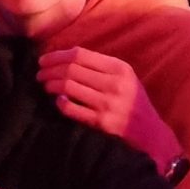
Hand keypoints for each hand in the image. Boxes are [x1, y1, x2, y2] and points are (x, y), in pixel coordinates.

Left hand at [36, 44, 177, 166]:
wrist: (150, 133)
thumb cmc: (132, 102)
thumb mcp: (124, 78)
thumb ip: (101, 67)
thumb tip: (65, 57)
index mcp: (119, 68)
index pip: (80, 55)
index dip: (57, 56)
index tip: (44, 60)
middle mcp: (114, 84)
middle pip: (71, 69)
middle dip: (50, 70)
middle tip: (40, 74)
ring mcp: (108, 104)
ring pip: (68, 87)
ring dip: (51, 85)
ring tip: (45, 86)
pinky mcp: (102, 123)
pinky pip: (72, 109)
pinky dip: (60, 103)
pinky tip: (58, 101)